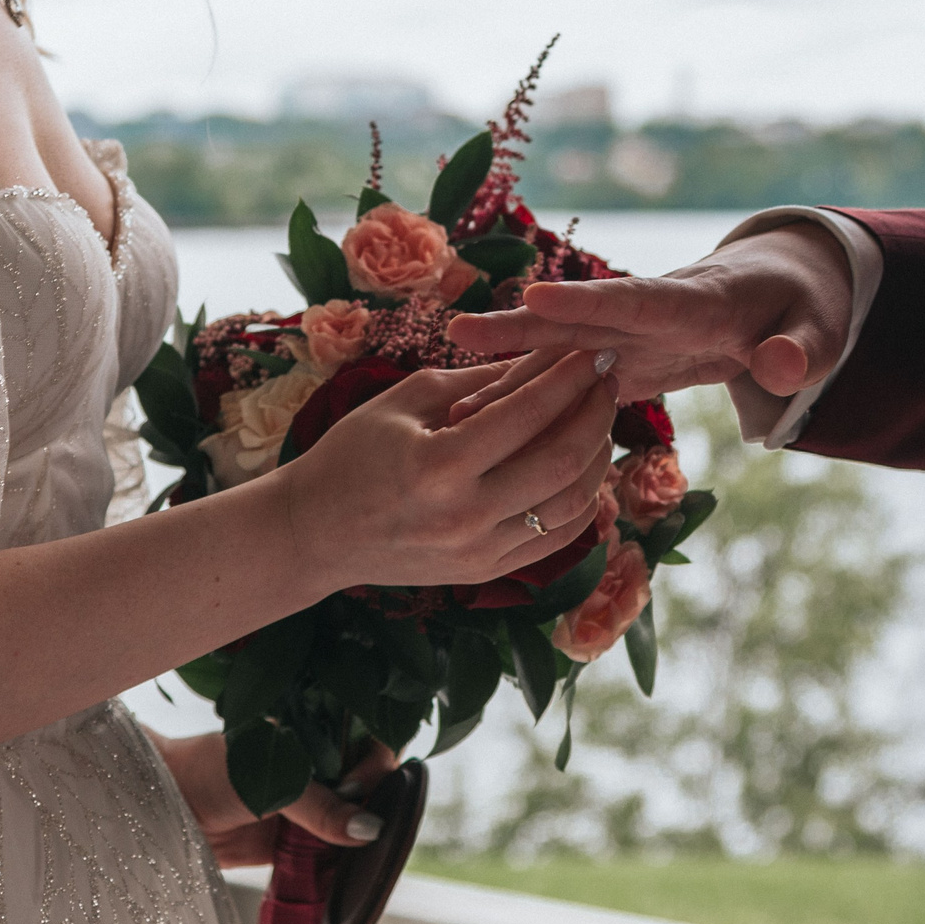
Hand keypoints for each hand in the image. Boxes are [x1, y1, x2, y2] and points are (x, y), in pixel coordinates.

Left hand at [155, 731, 401, 867]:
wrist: (160, 806)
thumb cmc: (209, 772)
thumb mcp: (273, 782)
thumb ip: (322, 806)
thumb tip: (370, 829)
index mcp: (315, 737)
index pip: (369, 745)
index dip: (377, 766)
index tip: (359, 787)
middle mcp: (316, 772)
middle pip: (368, 790)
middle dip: (376, 809)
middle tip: (366, 831)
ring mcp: (306, 810)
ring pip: (351, 828)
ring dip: (358, 845)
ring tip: (359, 858)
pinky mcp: (292, 846)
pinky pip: (327, 859)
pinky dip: (338, 869)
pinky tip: (345, 878)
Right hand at [267, 351, 619, 593]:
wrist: (315, 534)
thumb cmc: (351, 455)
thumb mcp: (405, 401)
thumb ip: (478, 381)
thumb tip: (542, 357)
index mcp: (438, 465)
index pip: (528, 413)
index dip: (569, 377)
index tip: (594, 350)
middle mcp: (465, 515)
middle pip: (563, 461)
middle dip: (596, 412)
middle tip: (609, 380)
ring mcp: (479, 552)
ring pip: (572, 505)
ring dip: (597, 457)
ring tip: (600, 419)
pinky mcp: (486, 573)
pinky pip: (555, 536)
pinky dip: (582, 499)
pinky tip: (585, 465)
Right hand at [442, 222, 852, 409]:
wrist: (776, 293)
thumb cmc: (803, 310)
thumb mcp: (819, 328)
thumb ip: (801, 350)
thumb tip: (782, 367)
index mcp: (697, 302)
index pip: (640, 300)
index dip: (590, 302)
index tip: (538, 299)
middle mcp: (649, 314)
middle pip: (580, 322)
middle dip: (521, 328)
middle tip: (459, 331)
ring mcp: (629, 337)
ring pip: (562, 352)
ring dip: (509, 365)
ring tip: (447, 381)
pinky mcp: (619, 360)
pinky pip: (568, 380)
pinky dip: (529, 394)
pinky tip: (481, 416)